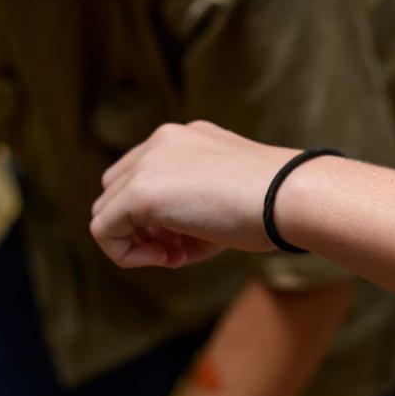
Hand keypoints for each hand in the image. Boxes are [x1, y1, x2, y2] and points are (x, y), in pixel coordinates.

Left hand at [93, 121, 296, 268]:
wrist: (290, 195)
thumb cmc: (272, 204)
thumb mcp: (227, 196)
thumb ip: (190, 208)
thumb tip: (165, 241)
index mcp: (184, 137)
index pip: (143, 175)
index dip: (156, 215)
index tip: (190, 237)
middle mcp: (161, 141)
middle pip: (117, 190)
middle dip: (142, 226)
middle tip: (180, 249)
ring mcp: (148, 163)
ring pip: (107, 210)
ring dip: (135, 240)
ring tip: (178, 254)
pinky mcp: (139, 192)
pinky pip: (104, 230)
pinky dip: (127, 254)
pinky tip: (168, 258)